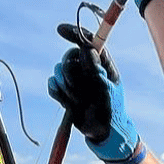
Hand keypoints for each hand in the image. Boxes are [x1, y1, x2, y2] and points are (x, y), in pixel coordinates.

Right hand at [48, 25, 140, 163]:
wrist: (103, 132)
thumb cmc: (111, 110)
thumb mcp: (106, 89)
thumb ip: (95, 69)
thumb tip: (86, 48)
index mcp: (102, 63)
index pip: (87, 41)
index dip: (74, 33)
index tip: (60, 30)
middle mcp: (87, 67)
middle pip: (68, 56)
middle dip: (71, 74)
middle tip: (82, 91)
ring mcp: (75, 79)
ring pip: (59, 71)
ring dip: (68, 88)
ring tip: (80, 101)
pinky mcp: (64, 90)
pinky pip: (52, 84)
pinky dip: (58, 94)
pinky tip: (68, 103)